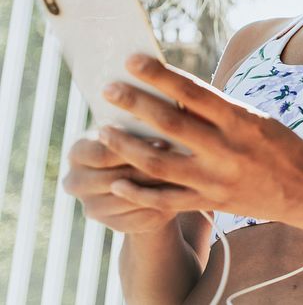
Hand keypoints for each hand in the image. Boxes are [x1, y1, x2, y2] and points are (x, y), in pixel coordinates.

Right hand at [62, 129, 180, 233]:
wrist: (142, 174)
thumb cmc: (140, 139)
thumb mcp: (137, 128)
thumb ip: (140, 127)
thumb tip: (163, 119)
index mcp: (77, 152)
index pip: (101, 154)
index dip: (134, 149)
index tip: (164, 143)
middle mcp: (75, 181)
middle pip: (116, 179)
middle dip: (150, 171)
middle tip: (180, 165)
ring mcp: (91, 207)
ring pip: (129, 201)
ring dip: (157, 191)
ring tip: (184, 180)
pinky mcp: (111, 224)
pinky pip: (138, 219)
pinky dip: (159, 209)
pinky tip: (178, 198)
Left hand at [97, 53, 302, 222]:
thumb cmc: (281, 147)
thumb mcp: (255, 120)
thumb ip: (217, 111)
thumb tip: (173, 95)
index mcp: (240, 120)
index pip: (192, 91)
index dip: (159, 75)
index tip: (132, 60)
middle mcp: (226, 149)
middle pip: (169, 123)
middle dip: (134, 104)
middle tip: (107, 90)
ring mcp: (216, 179)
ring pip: (159, 162)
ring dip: (126, 146)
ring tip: (103, 133)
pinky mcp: (211, 203)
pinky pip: (166, 200)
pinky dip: (138, 191)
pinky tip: (117, 180)